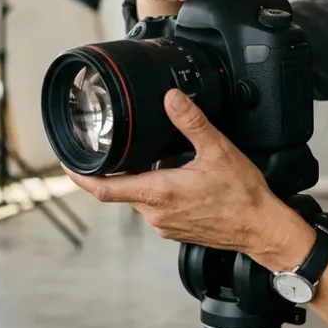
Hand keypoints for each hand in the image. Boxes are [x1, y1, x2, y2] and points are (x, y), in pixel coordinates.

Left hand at [64, 88, 313, 267]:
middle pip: (120, 190)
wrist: (261, 228)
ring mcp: (165, 224)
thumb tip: (171, 99)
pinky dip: (157, 189)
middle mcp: (156, 213)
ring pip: (139, 197)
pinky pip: (155, 206)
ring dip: (141, 178)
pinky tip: (177, 176)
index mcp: (159, 193)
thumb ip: (191, 122)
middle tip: (118, 147)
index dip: (79, 176)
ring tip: (159, 158)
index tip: (66, 162)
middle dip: (117, 169)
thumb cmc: (243, 196)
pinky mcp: (176, 229)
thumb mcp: (218, 150)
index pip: (103, 188)